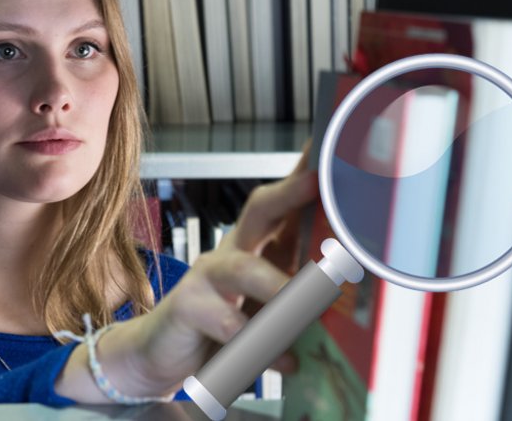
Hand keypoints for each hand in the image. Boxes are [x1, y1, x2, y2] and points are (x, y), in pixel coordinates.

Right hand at [56, 143, 317, 402]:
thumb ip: (299, 297)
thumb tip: (353, 296)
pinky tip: (287, 361)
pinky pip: (227, 321)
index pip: (282, 202)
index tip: (330, 149)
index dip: (305, 175)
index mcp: (255, 245)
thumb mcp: (264, 306)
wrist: (157, 355)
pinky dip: (260, 344)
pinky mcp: (187, 308)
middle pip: (259, 210)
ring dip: (281, 286)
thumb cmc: (222, 325)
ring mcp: (206, 276)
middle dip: (289, 193)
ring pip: (245, 269)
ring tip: (311, 307)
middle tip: (317, 182)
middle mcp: (233, 251)